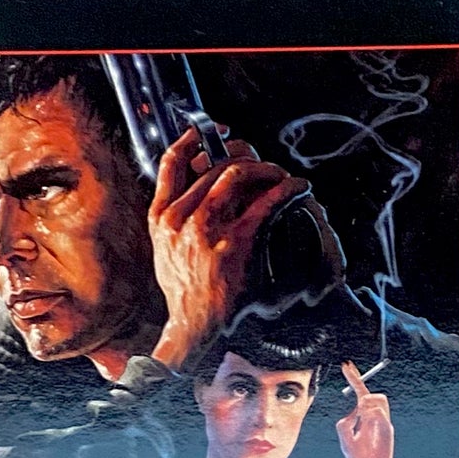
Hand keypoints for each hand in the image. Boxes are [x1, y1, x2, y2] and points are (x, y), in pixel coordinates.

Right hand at [147, 128, 310, 371]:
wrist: (194, 325)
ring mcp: (206, 229)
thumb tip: (192, 185)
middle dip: (246, 157)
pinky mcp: (236, 243)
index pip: (173, 161)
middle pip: (215, 164)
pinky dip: (287, 189)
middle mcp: (180, 217)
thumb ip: (172, 218)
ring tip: (283, 177)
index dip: (196, 138)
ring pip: (239, 174)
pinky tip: (298, 190)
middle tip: (265, 165)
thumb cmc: (186, 289)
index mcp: (160, 216)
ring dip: (268, 169)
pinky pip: (267, 201)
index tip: (218, 132)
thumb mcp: (163, 249)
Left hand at [336, 360, 396, 457]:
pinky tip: (365, 422)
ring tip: (360, 413)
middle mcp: (374, 419)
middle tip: (346, 367)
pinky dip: (369, 414)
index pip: (360, 396)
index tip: (347, 367)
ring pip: (377, 399)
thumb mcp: (345, 439)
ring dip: (365, 401)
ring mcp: (382, 423)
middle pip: (369, 393)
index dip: (354, 380)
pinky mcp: (387, 428)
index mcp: (364, 420)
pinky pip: (377, 412)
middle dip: (356, 380)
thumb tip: (354, 409)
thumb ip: (346, 423)